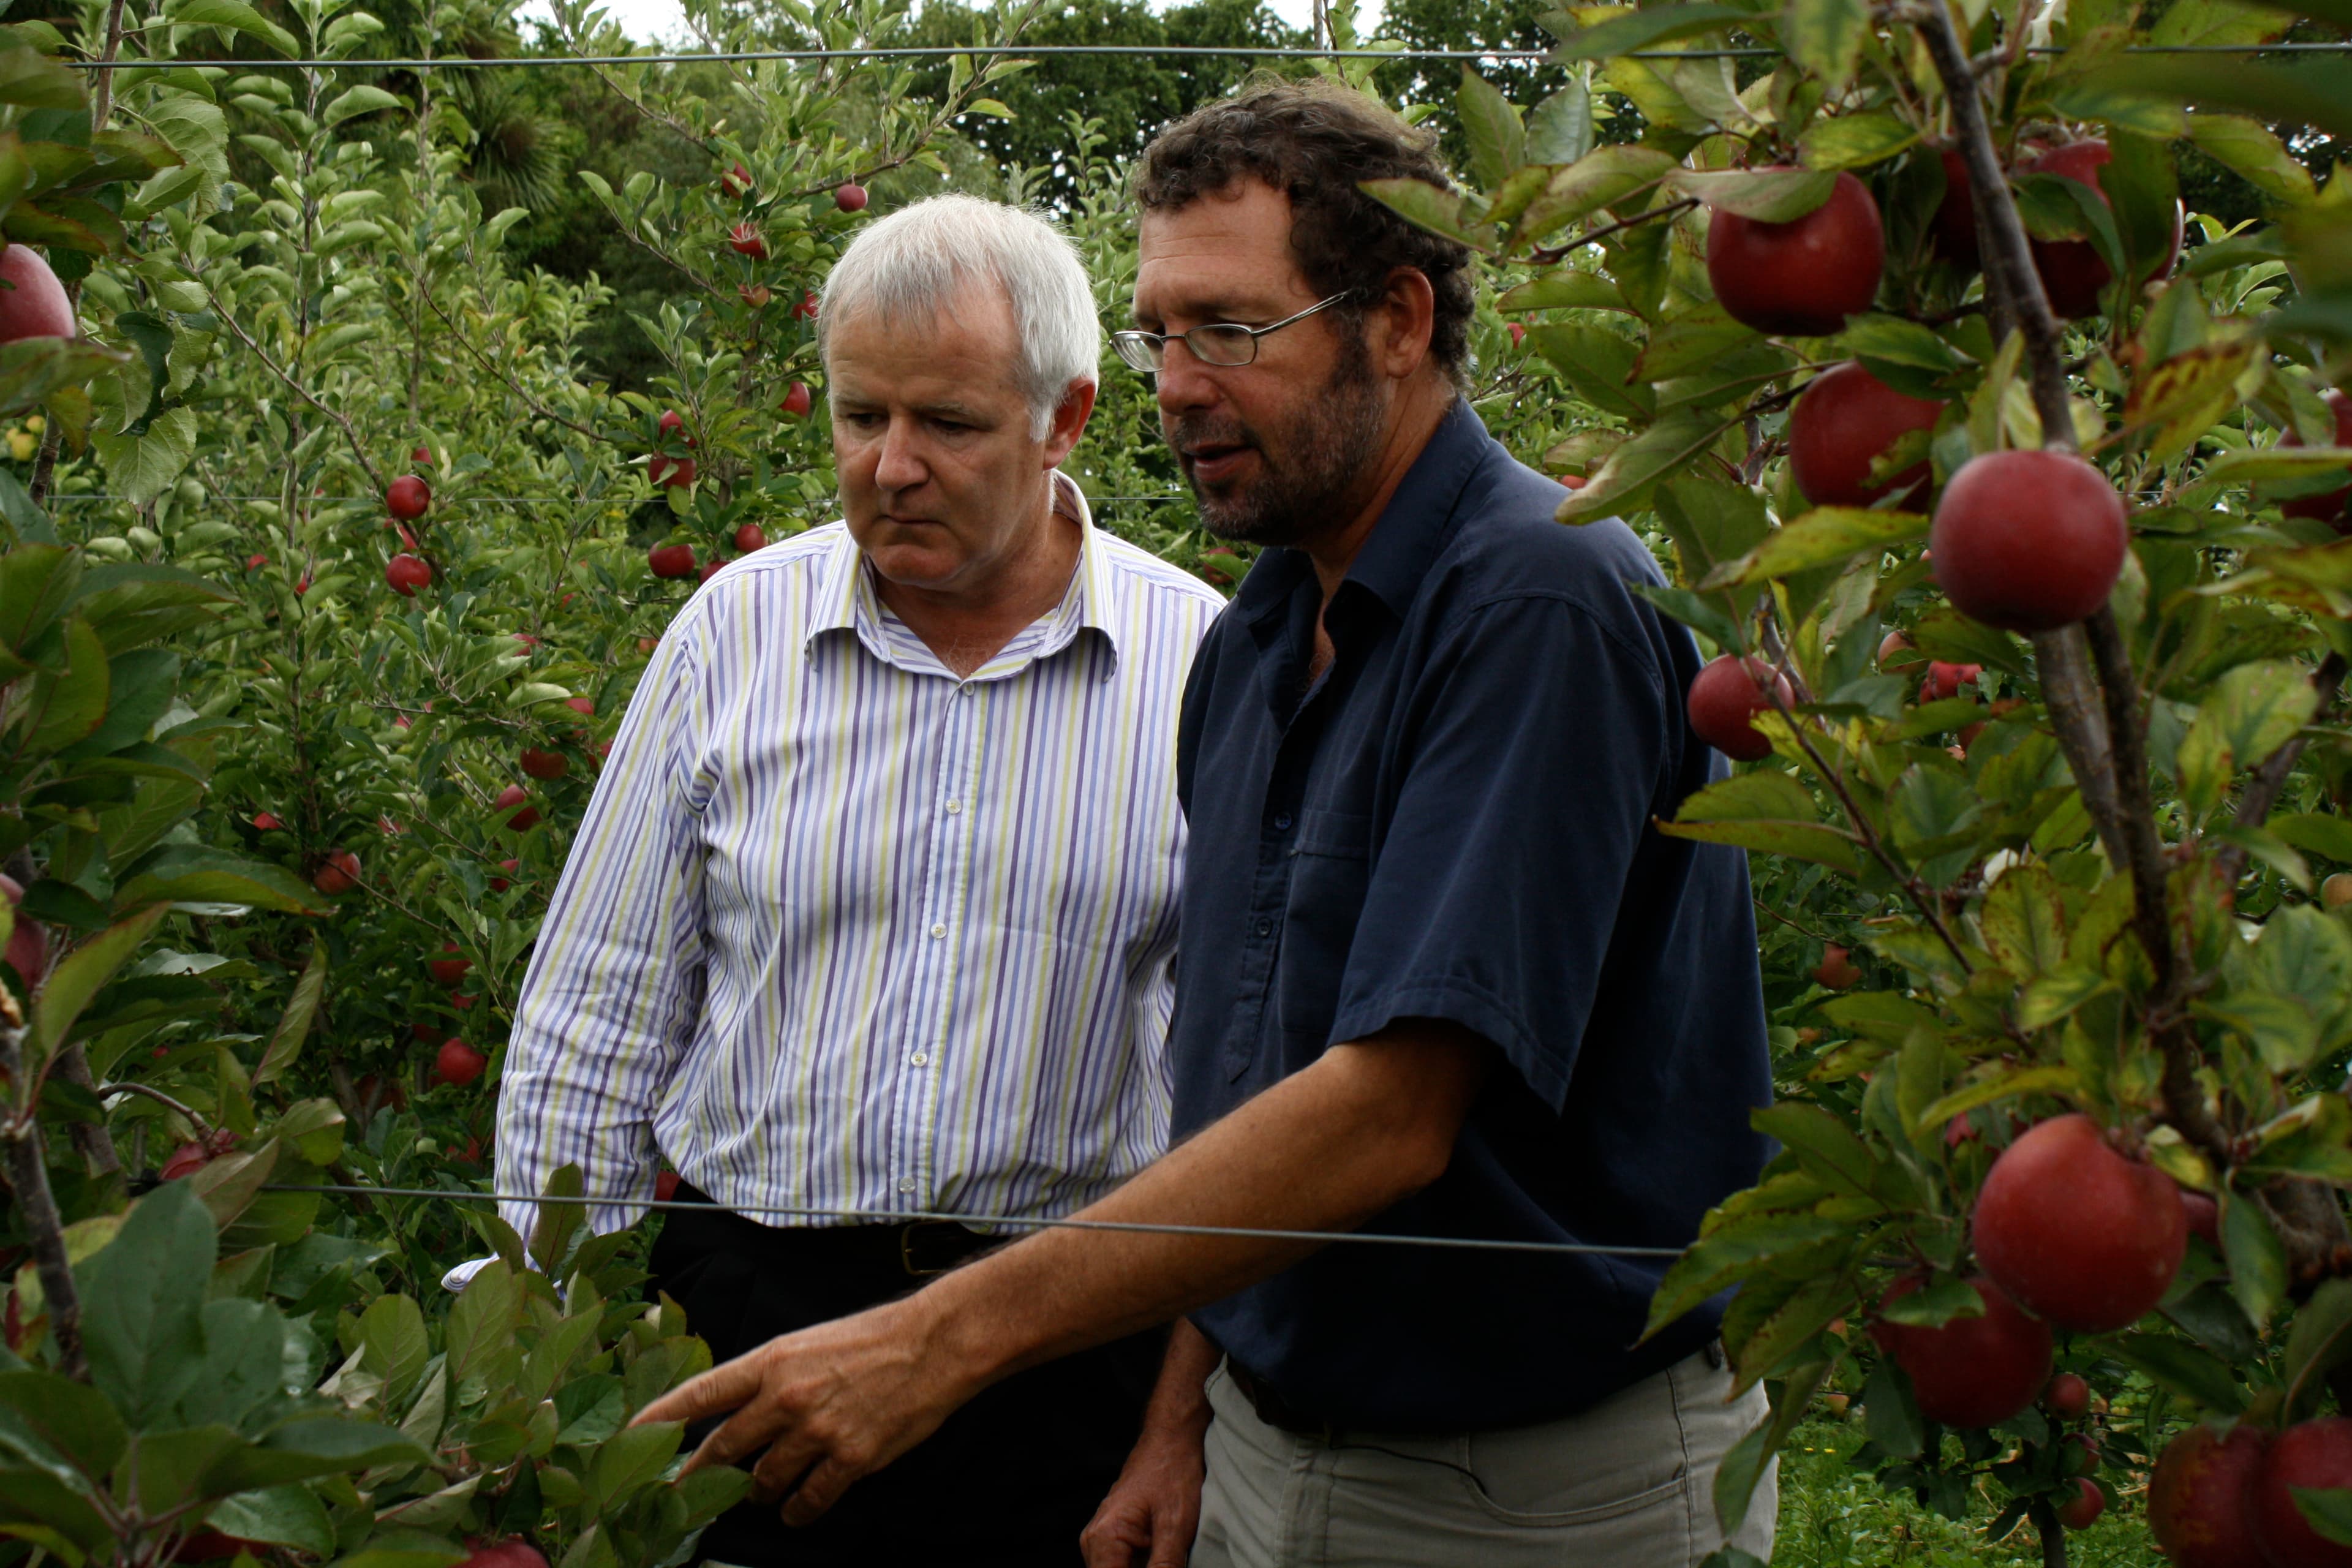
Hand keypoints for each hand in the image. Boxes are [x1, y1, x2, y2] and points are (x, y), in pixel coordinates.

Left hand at [631, 1296, 974, 1525]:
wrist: (934, 1344)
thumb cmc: (874, 1338)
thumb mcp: (808, 1343)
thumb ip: (770, 1376)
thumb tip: (740, 1410)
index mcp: (771, 1360)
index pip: (699, 1393)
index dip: (659, 1419)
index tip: (630, 1437)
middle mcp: (785, 1397)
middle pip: (724, 1448)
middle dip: (699, 1475)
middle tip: (681, 1494)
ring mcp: (817, 1431)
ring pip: (765, 1480)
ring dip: (758, 1492)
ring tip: (760, 1493)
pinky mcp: (850, 1458)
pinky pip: (810, 1499)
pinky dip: (799, 1510)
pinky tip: (797, 1511)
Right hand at [1079, 1424, 1206, 1567]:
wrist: (1171, 1441)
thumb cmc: (1172, 1473)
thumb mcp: (1175, 1526)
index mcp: (1103, 1538)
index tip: (1161, 1567)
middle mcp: (1094, 1542)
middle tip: (1169, 1560)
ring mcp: (1102, 1541)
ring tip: (1167, 1553)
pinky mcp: (1114, 1540)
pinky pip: (1123, 1566)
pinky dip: (1144, 1567)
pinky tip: (1162, 1555)